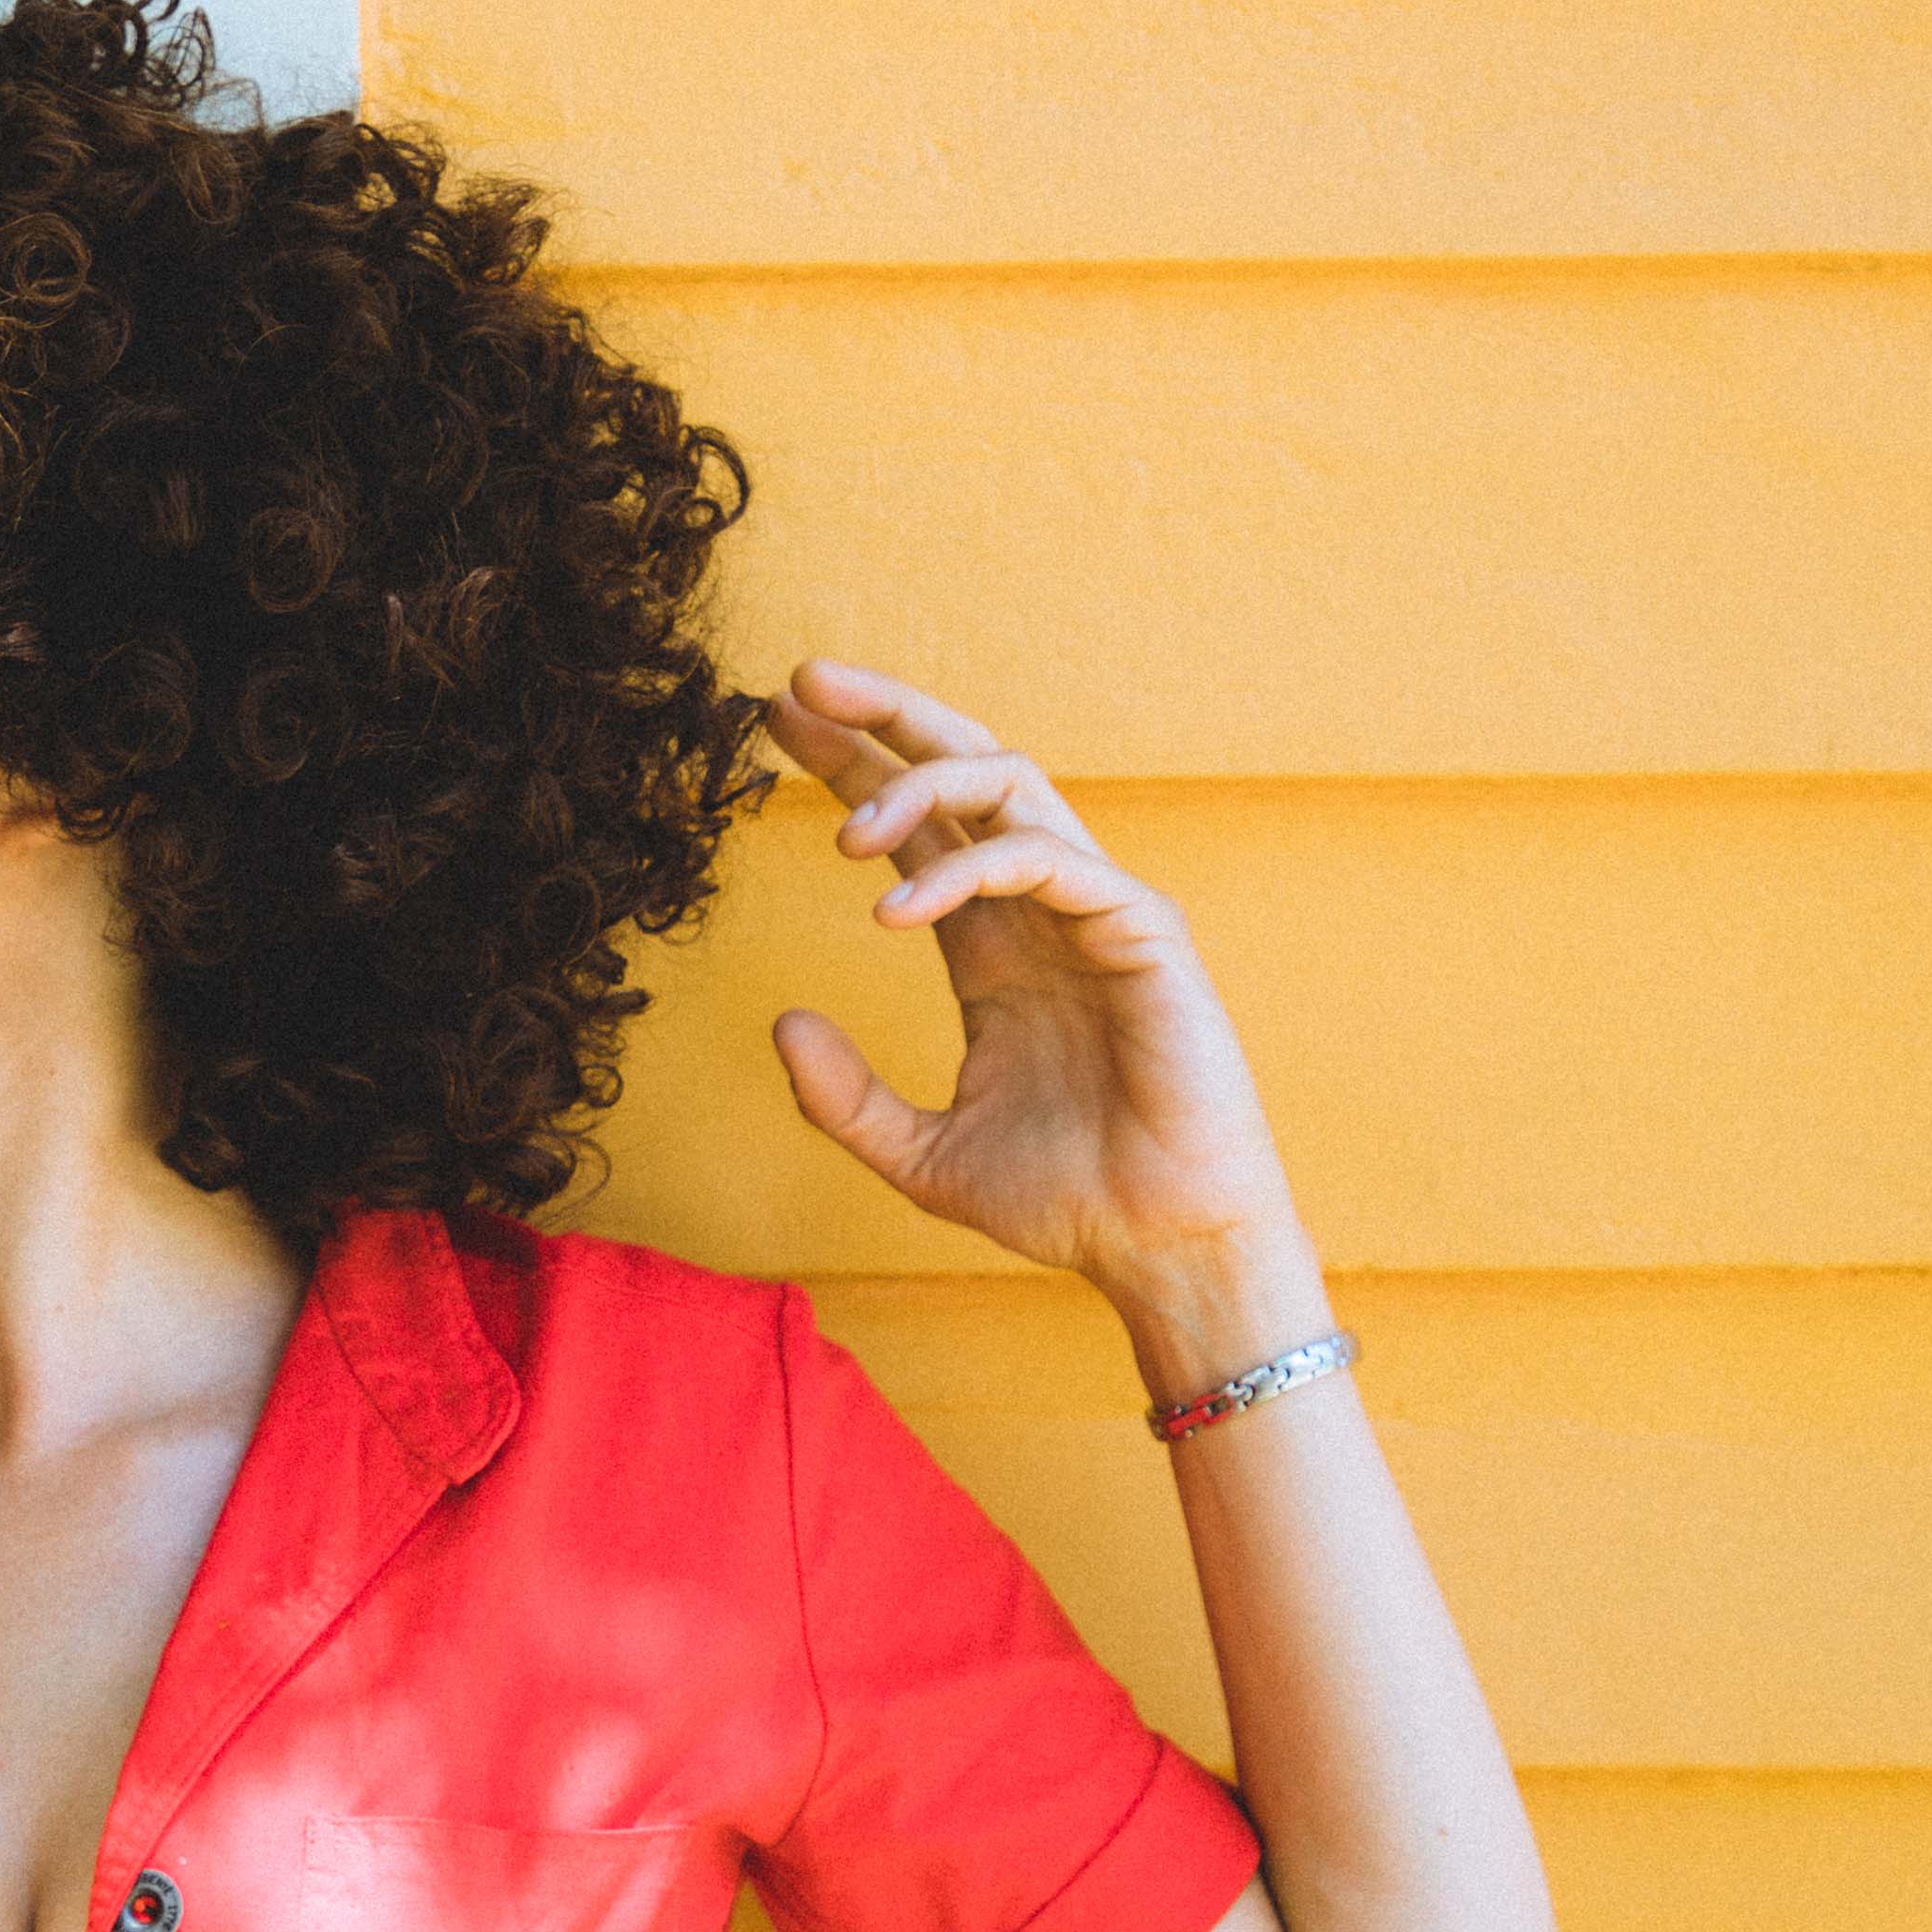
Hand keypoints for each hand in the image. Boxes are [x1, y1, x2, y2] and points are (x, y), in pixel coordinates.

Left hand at [751, 661, 1309, 1315]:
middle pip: (961, 772)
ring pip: (1010, 786)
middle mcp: (1039, 911)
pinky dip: (968, 868)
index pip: (916, 826)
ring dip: (918, 785)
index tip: (770, 725)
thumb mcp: (920, 1155)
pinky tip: (894, 906)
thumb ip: (844, 1099)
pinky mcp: (1141, 931)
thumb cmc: (1065, 1200)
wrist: (1161, 1249)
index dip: (850, 766)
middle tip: (796, 682)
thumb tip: (781, 1022)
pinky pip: (1047, 860)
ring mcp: (1093, 910)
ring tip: (843, 834)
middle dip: (883, 717)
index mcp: (992, 946)